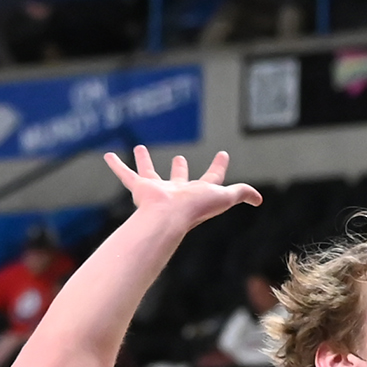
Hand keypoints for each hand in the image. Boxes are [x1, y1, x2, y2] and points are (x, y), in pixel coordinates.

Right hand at [103, 145, 261, 231]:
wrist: (168, 217)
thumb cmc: (195, 209)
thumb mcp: (224, 197)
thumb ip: (242, 194)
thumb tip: (259, 199)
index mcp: (198, 193)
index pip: (212, 179)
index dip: (218, 167)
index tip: (223, 154)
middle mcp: (177, 192)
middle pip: (178, 177)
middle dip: (179, 168)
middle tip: (179, 158)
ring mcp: (157, 191)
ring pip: (149, 172)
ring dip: (144, 161)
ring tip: (139, 148)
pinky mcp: (140, 189)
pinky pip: (126, 175)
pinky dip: (116, 166)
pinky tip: (107, 155)